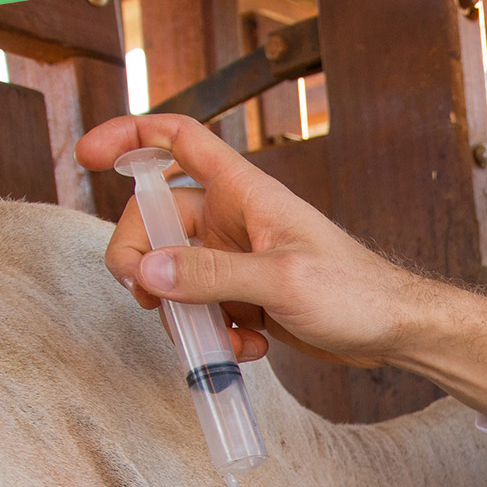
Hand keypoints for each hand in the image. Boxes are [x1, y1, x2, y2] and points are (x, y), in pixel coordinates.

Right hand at [76, 115, 486, 417]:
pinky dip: (216, 333)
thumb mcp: (283, 282)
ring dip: (185, 311)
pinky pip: (206, 309)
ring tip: (222, 337)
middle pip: (158, 222)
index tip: (90, 156)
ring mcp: (239, 260)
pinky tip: (249, 349)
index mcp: (245, 193)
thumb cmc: (357, 293)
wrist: (396, 333)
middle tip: (147, 298)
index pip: (176, 140)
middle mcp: (235, 220)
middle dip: (144, 261)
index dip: (129, 136)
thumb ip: (214, 275)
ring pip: (177, 274)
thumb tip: (149, 269)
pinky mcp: (248, 297)